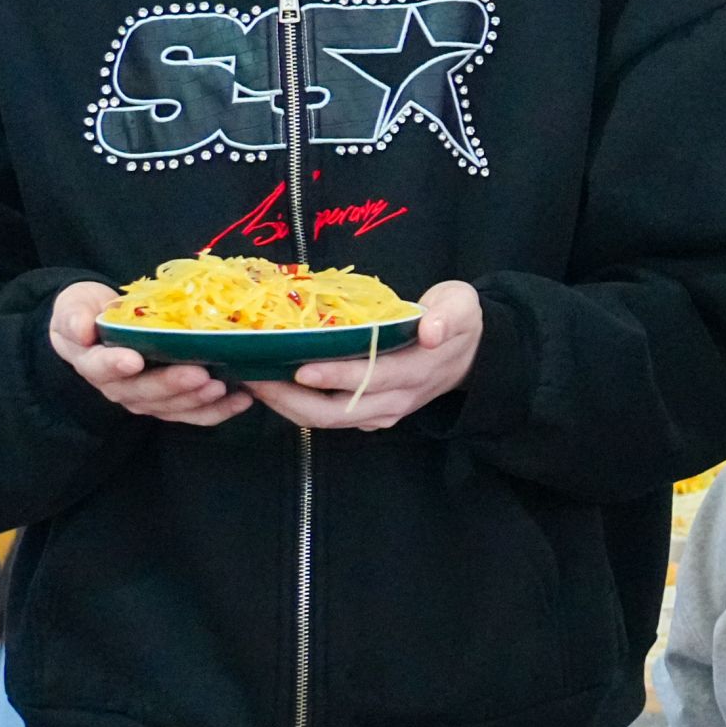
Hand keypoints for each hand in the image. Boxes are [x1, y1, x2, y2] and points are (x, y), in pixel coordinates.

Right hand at [50, 280, 251, 426]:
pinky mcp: (169, 402)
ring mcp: (145, 399)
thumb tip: (80, 330)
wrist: (98, 327)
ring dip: (197, 400)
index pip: (101, 368)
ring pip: (170, 407)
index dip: (116, 366)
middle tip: (198, 374)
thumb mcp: (74, 308)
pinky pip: (193, 413)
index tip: (133, 360)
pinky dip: (218, 410)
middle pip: (143, 392)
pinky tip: (242, 399)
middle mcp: (119, 388)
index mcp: (94, 364)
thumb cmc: (87, 314)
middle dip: (171, 385)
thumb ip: (73, 317)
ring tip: (221, 387)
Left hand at [256, 282, 482, 432]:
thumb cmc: (457, 323)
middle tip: (256, 377)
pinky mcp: (370, 416)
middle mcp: (396, 400)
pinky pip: (330, 417)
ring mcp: (382, 413)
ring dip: (288, 406)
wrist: (470, 356)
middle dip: (292, 399)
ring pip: (328, 420)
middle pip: (337, 412)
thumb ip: (448, 315)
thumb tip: (430, 331)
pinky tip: (274, 387)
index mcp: (416, 371)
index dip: (335, 376)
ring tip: (255, 381)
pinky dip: (298, 407)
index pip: (371, 378)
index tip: (300, 367)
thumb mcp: (462, 306)